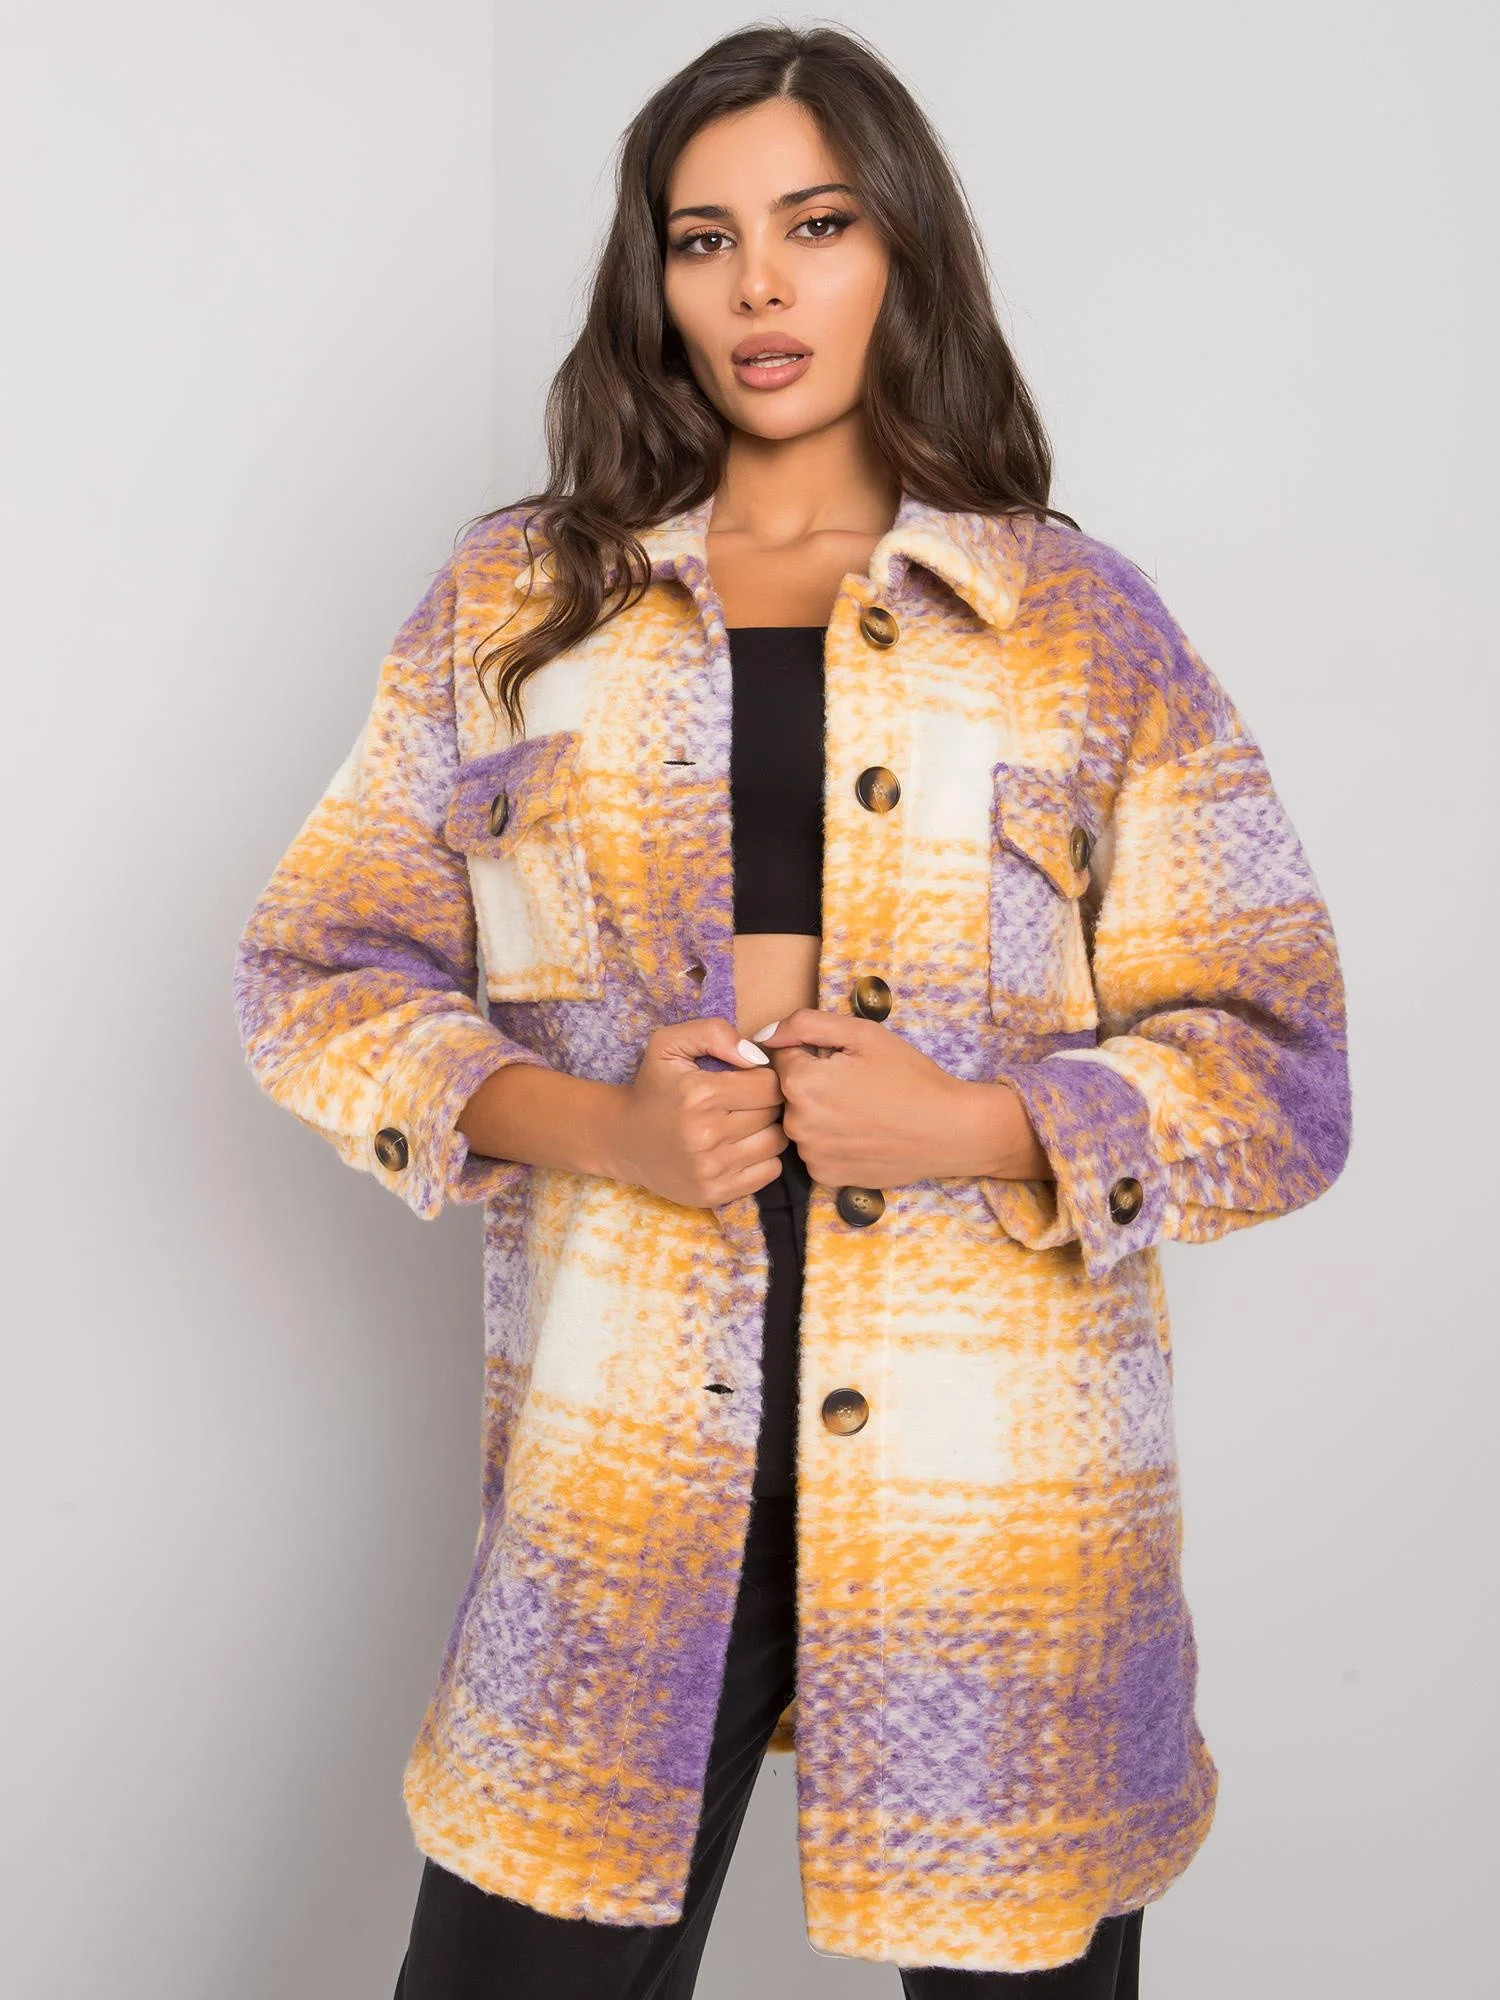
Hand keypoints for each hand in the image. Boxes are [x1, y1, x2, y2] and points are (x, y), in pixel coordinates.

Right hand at [605, 1017, 788, 1208]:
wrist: (623, 1140)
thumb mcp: (669, 1044)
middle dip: (765, 1104)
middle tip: (745, 1103)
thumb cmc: (654, 1087)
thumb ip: (714, 1033)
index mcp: (700, 1094)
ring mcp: (711, 1168)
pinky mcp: (714, 1193)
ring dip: (767, 1131)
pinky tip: (741, 1148)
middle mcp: (706, 1134)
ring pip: (776, 1143)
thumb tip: (757, 1057)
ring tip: (746, 1125)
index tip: (747, 1081)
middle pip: (773, 1113)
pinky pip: (769, 1172)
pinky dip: (762, 1159)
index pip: (768, 1085)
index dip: (762, 1078)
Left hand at [749, 1009, 1047, 1186]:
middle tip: (859, 1085)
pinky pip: (816, 1150)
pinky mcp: (826, 1177)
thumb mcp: (863, 1034)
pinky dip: (832, 1141)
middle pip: (789, 1092)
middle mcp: (796, 1123)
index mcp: (800, 1083)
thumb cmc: (910, 1077)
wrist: (950, 1131)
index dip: (813, 1053)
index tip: (844, 1061)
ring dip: (821, 1113)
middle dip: (815, 1083)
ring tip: (864, 1110)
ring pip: (802, 1122)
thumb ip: (807, 1025)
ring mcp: (810, 1155)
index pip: (783, 1056)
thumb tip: (766, 1033)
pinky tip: (864, 1134)